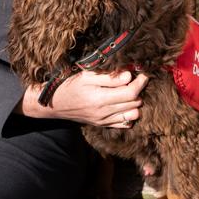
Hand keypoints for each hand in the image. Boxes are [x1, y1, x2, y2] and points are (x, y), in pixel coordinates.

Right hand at [18, 70, 147, 127]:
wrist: (55, 104)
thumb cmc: (71, 85)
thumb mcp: (87, 76)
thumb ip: (109, 77)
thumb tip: (129, 75)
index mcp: (100, 98)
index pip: (131, 93)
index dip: (140, 82)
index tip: (143, 73)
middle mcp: (104, 112)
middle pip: (135, 104)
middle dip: (139, 91)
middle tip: (137, 80)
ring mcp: (104, 121)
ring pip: (133, 115)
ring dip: (136, 103)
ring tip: (130, 92)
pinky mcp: (103, 125)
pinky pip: (125, 124)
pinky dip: (129, 114)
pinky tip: (124, 104)